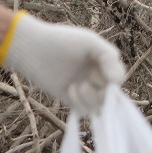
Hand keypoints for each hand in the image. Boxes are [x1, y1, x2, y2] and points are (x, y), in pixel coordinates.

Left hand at [3, 14, 125, 114]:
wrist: (33, 48)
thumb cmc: (62, 41)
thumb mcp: (91, 43)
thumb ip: (109, 57)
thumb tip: (117, 81)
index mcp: (103, 62)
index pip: (119, 77)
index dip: (114, 79)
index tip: (103, 76)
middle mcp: (96, 76)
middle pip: (111, 94)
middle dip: (102, 91)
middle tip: (87, 80)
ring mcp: (84, 88)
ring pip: (99, 105)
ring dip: (91, 98)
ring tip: (77, 86)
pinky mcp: (70, 98)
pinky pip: (84, 111)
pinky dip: (80, 103)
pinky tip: (69, 90)